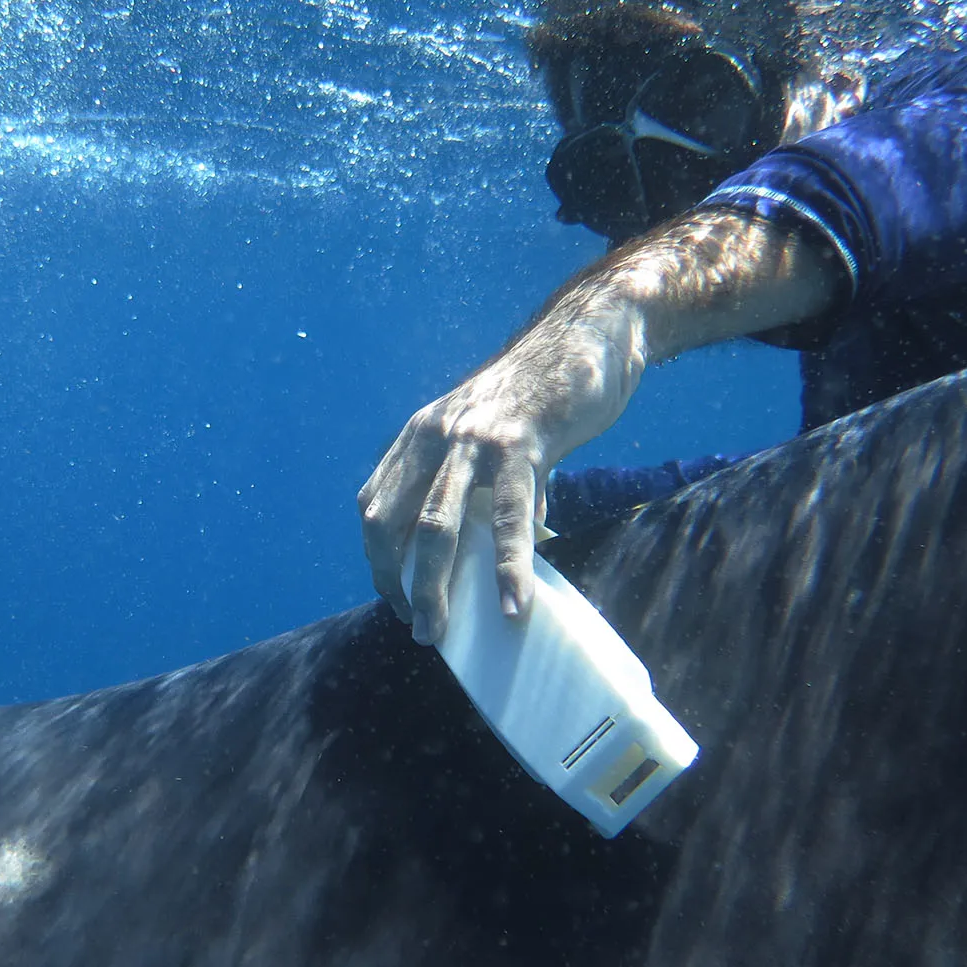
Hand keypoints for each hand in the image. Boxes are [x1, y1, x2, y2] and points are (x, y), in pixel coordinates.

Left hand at [358, 310, 644, 644]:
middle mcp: (434, 434)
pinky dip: (507, 567)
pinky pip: (507, 514)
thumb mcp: (494, 438)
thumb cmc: (545, 393)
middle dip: (398, 584)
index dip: (380, 560)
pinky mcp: (520, 442)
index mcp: (420, 434)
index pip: (376, 506)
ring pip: (438, 524)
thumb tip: (503, 549)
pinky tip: (512, 605)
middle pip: (392, 523)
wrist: (589, 333)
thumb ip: (486, 488)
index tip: (399, 599)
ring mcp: (474, 437)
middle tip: (420, 629)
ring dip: (434, 588)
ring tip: (441, 633)